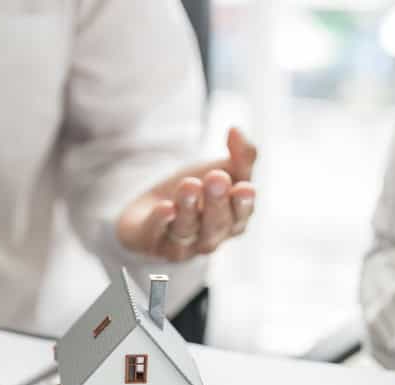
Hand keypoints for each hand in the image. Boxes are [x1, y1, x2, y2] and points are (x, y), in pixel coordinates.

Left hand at [116, 127, 257, 261]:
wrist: (153, 206)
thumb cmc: (198, 191)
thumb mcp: (223, 170)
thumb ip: (240, 154)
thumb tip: (236, 129)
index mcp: (232, 221)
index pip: (241, 215)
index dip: (243, 203)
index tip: (244, 187)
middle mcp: (209, 238)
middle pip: (215, 224)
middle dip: (216, 202)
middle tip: (216, 178)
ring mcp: (181, 245)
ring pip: (186, 229)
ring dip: (189, 208)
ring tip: (189, 185)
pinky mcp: (150, 243)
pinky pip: (155, 235)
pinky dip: (160, 222)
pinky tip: (165, 208)